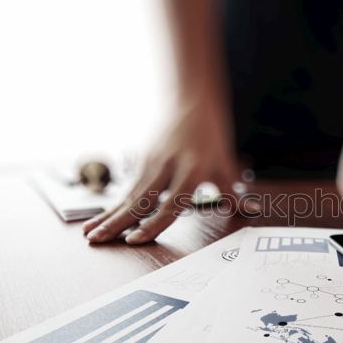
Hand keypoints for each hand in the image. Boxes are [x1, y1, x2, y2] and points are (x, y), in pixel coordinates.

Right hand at [83, 99, 240, 243]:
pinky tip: (99, 219)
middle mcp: (167, 167)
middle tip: (96, 241)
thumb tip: (252, 211)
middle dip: (117, 223)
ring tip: (89, 235)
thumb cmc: (210, 136)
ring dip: (108, 216)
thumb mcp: (225, 165)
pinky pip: (127, 189)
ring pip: (128, 195)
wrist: (191, 101)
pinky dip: (112, 206)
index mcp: (191, 170)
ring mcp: (151, 163)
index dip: (152, 225)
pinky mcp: (142, 162)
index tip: (135, 240)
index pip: (169, 204)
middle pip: (140, 201)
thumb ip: (233, 193)